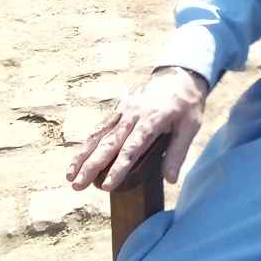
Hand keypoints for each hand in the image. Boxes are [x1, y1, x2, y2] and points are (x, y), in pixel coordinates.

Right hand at [66, 66, 208, 191]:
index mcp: (152, 120)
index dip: (119, 168)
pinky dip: (88, 142)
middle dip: (92, 166)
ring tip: (69, 176)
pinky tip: (77, 158)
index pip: (133, 148)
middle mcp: (133, 115)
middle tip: (77, 186)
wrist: (180, 74)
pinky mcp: (119, 107)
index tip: (107, 186)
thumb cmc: (187, 103)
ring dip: (83, 155)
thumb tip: (170, 179)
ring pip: (100, 134)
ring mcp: (124, 110)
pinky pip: (101, 126)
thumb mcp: (191, 126)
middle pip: (110, 143)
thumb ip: (178, 152)